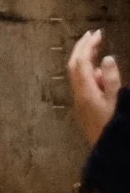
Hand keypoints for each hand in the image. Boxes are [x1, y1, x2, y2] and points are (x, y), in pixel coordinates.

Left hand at [68, 29, 122, 146]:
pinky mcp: (84, 111)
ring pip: (76, 75)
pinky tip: (101, 79)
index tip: (98, 33)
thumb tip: (107, 58)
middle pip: (74, 65)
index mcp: (85, 91)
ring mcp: (79, 103)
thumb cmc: (115, 129)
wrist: (110, 158)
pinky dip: (88, 75)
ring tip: (100, 55)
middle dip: (82, 48)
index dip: (88, 45)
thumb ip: (112, 80)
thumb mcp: (118, 103)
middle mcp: (78, 95)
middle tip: (93, 35)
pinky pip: (82, 86)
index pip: (81, 61)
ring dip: (85, 60)